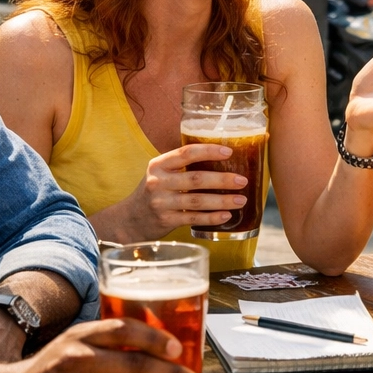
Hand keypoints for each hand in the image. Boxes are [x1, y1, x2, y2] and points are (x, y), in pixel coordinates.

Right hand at [115, 143, 251, 239]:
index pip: (186, 153)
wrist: (130, 220)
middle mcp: (158, 182)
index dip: (208, 151)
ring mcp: (161, 203)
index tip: (229, 152)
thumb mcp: (161, 173)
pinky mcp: (165, 221)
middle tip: (242, 180)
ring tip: (241, 200)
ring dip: (222, 200)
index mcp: (159, 165)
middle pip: (196, 179)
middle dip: (222, 180)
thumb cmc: (155, 192)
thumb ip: (182, 166)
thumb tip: (222, 158)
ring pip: (197, 200)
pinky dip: (212, 217)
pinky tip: (226, 216)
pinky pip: (193, 218)